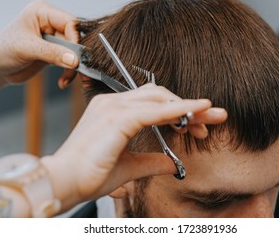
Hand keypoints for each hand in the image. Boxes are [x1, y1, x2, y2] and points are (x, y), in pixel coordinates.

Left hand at [0, 0, 78, 103]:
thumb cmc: (2, 50)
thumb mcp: (27, 49)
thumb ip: (52, 53)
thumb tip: (74, 59)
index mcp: (42, 11)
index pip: (69, 22)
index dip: (75, 39)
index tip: (76, 57)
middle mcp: (50, 22)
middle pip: (75, 38)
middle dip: (75, 56)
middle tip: (74, 71)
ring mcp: (54, 38)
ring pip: (75, 51)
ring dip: (72, 68)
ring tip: (66, 79)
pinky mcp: (56, 52)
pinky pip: (70, 61)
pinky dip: (69, 72)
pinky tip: (62, 81)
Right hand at [41, 84, 226, 211]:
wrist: (65, 182)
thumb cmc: (91, 174)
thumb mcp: (130, 167)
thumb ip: (152, 162)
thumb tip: (172, 164)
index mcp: (114, 110)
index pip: (153, 103)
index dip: (179, 111)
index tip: (199, 125)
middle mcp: (113, 103)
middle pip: (160, 95)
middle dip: (188, 107)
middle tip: (213, 118)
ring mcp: (113, 106)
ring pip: (159, 99)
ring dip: (186, 108)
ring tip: (209, 118)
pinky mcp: (117, 117)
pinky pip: (154, 111)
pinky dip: (177, 111)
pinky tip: (195, 112)